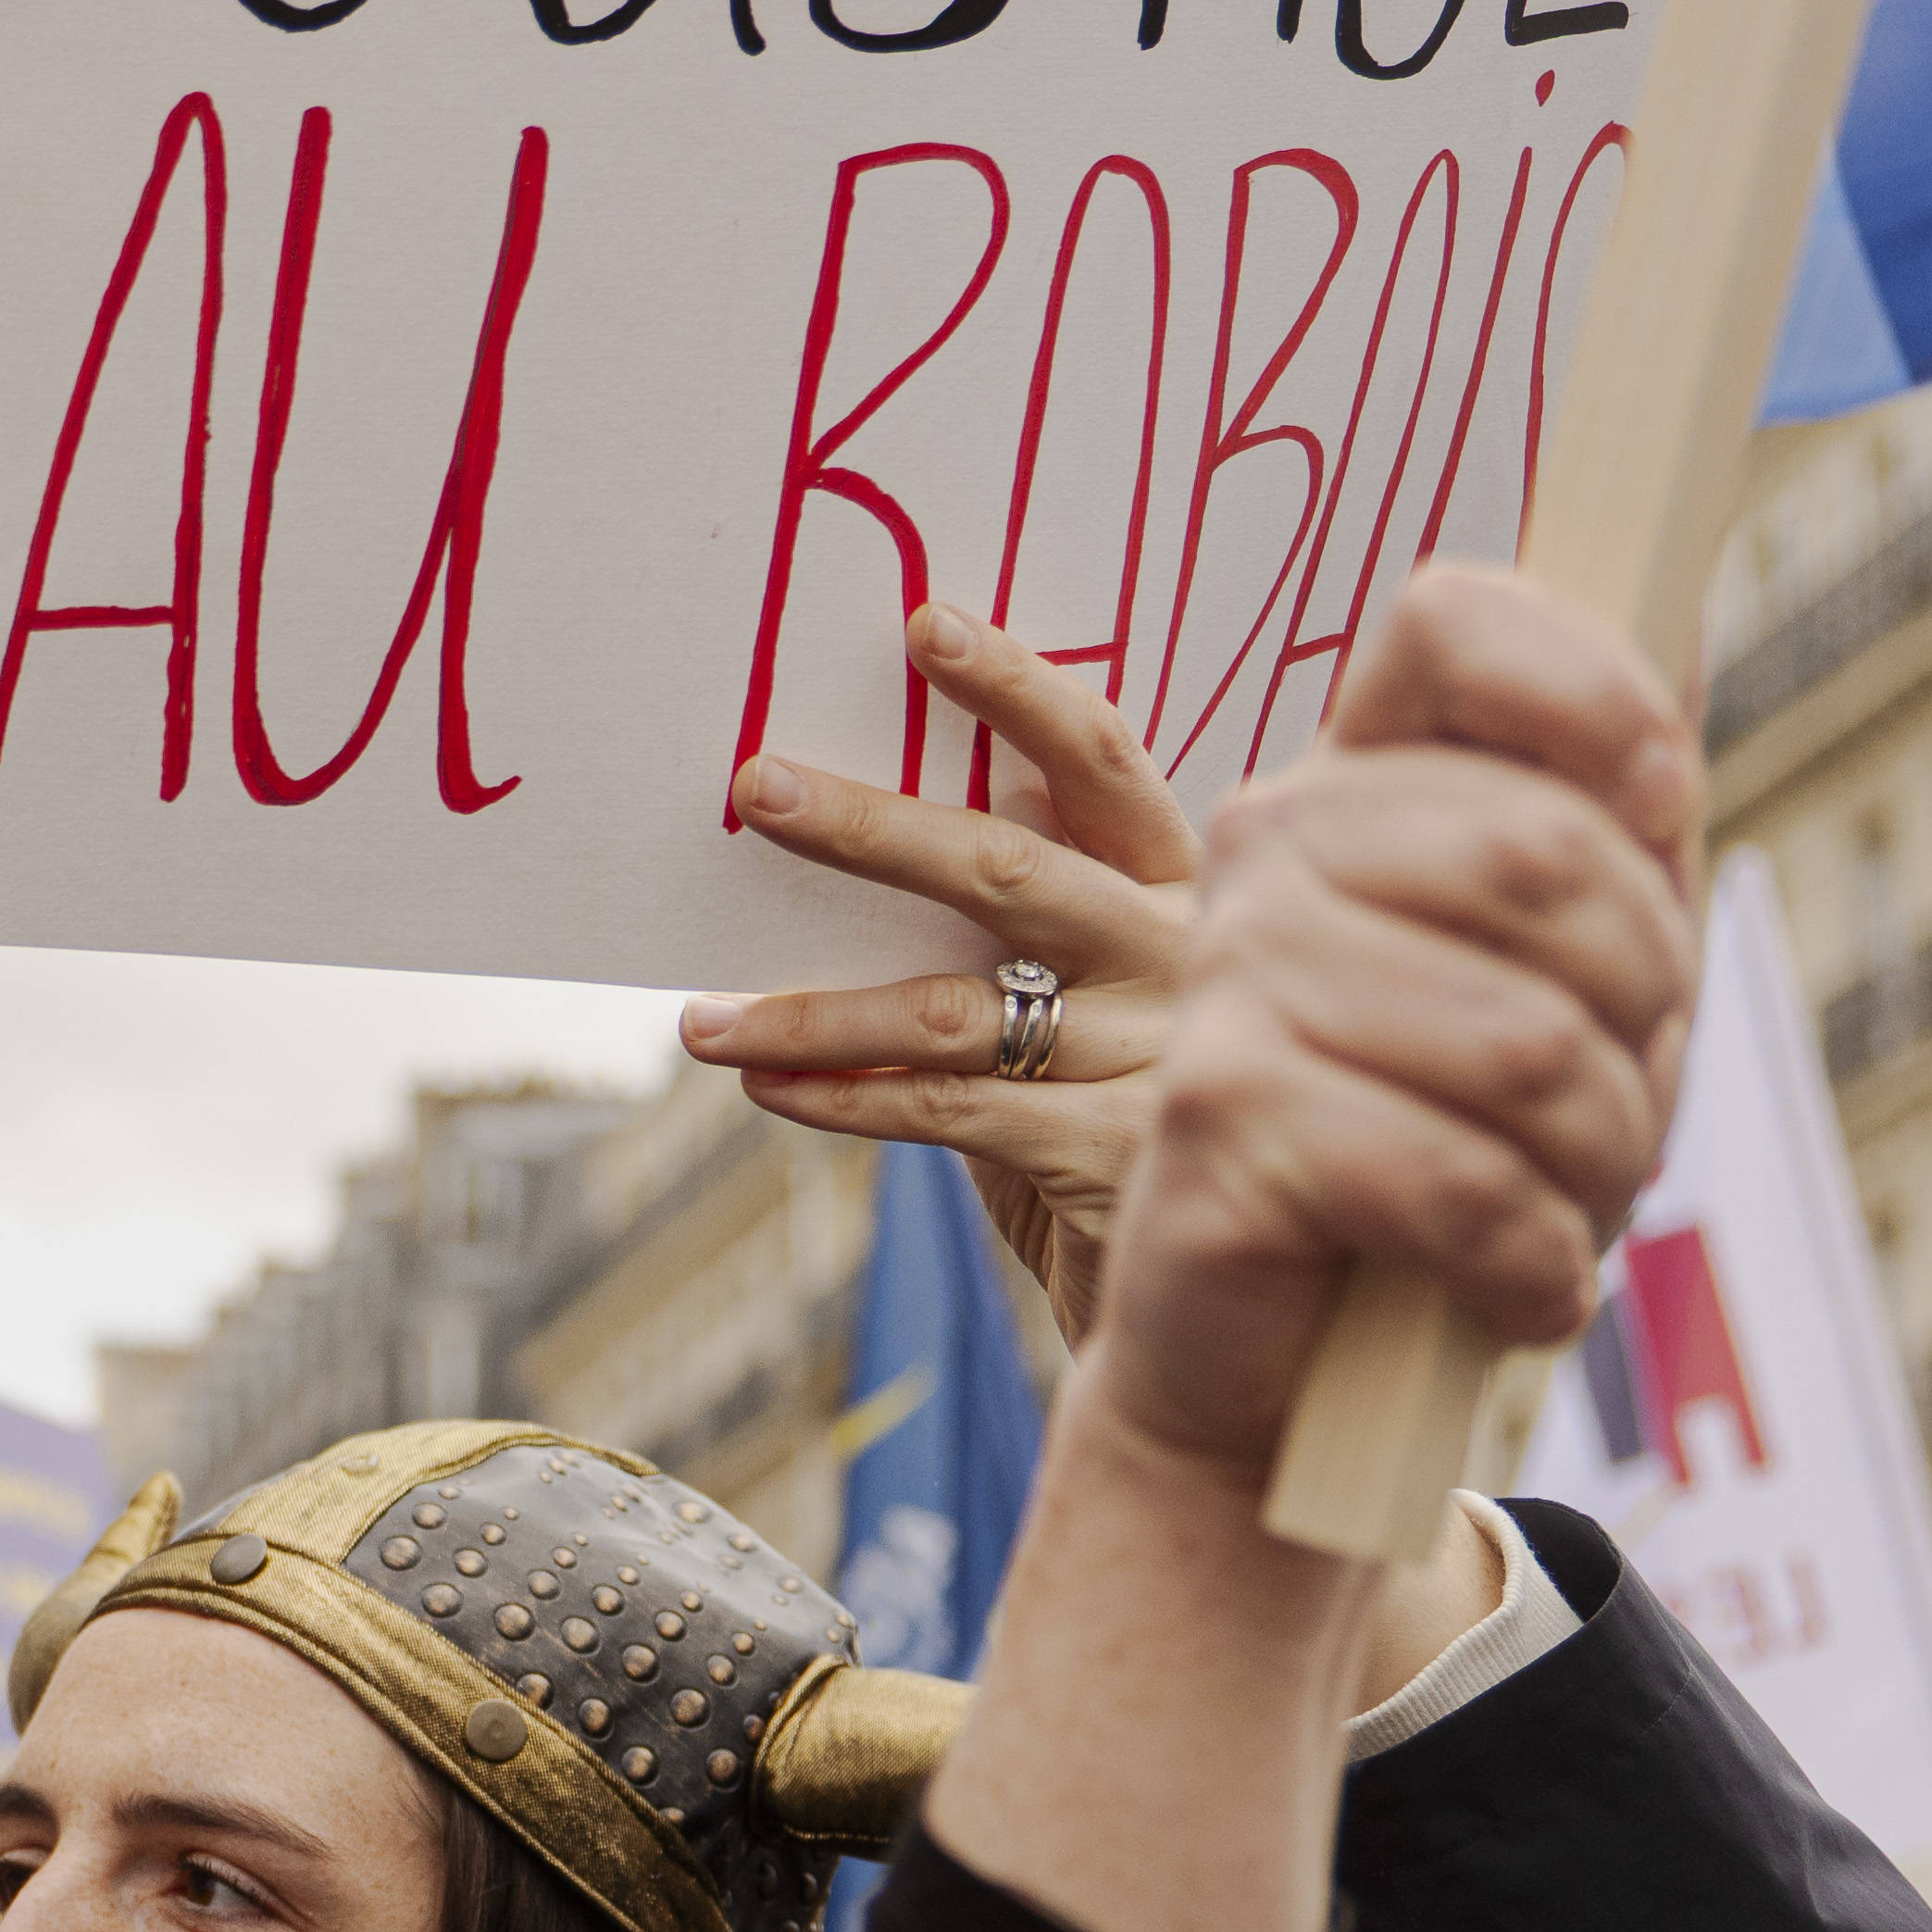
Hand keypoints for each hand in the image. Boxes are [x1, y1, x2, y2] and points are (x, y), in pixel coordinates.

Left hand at [686, 605, 1207, 1339]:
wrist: (1232, 1308)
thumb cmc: (1128, 1127)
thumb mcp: (1090, 1011)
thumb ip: (1018, 933)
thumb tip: (855, 830)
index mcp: (1188, 887)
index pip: (1104, 760)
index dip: (1018, 687)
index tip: (923, 623)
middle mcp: (1188, 954)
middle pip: (1009, 866)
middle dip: (868, 825)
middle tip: (754, 785)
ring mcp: (1166, 1054)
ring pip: (952, 1008)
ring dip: (809, 1009)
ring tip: (699, 1020)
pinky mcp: (1125, 1155)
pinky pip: (950, 1111)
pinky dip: (846, 1096)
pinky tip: (768, 1086)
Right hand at [1058, 578, 1697, 1502]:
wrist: (1275, 1382)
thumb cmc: (1435, 1160)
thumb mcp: (1554, 982)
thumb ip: (1606, 821)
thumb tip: (1684, 620)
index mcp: (1352, 787)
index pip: (1454, 621)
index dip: (1592, 691)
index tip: (1667, 805)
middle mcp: (1269, 846)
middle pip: (1551, 851)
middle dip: (1646, 1014)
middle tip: (1611, 1107)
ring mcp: (1230, 975)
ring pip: (1530, 1041)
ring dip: (1601, 1165)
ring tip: (1560, 1212)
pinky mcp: (1219, 1118)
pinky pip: (1465, 1178)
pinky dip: (1535, 1265)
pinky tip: (1514, 1287)